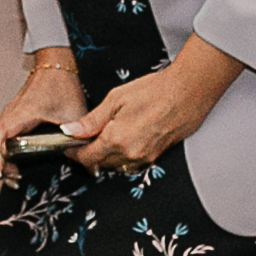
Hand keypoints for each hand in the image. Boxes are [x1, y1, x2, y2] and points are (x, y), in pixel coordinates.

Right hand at [0, 49, 86, 182]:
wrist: (55, 65)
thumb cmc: (62, 85)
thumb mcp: (74, 113)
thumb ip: (82, 140)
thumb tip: (93, 167)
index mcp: (22, 114)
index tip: (3, 172)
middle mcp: (10, 115)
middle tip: (12, 179)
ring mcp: (8, 116)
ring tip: (13, 175)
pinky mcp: (11, 118)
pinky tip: (15, 163)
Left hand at [59, 53, 228, 174]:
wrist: (188, 92)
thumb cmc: (154, 90)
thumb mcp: (116, 99)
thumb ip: (92, 120)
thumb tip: (71, 131)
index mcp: (117, 140)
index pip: (87, 158)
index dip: (73, 153)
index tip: (67, 144)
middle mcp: (130, 155)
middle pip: (100, 164)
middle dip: (88, 154)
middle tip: (82, 137)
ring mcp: (144, 158)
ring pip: (115, 165)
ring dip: (104, 156)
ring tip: (102, 135)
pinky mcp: (155, 156)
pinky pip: (130, 163)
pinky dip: (121, 155)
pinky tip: (121, 138)